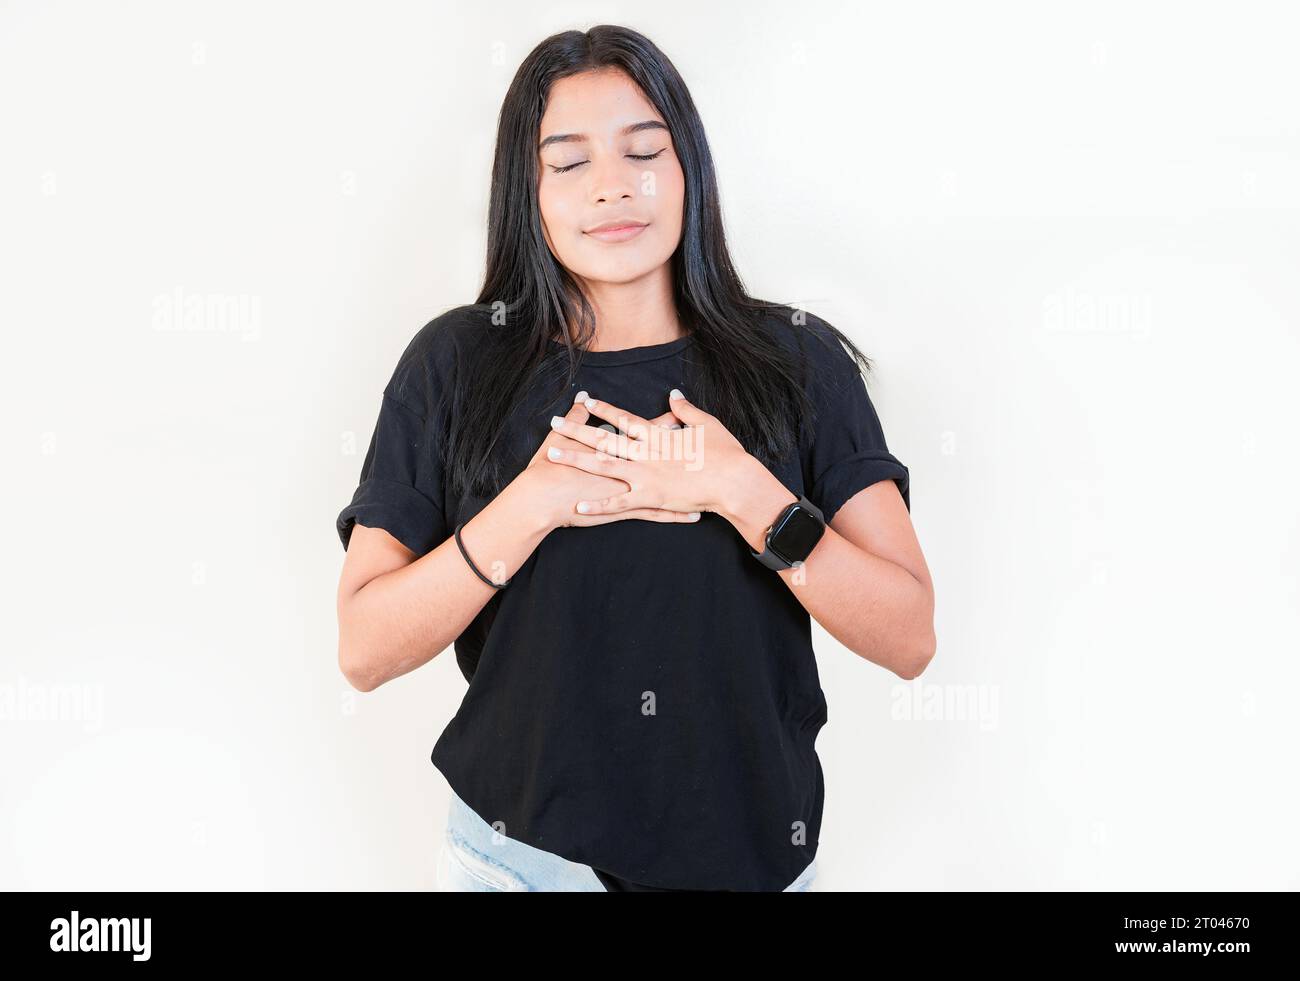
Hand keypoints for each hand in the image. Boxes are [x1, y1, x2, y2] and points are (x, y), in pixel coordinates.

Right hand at [520, 391, 701, 531]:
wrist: (543, 497)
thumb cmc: (550, 467)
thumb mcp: (562, 436)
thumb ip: (576, 416)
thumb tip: (582, 398)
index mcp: (615, 446)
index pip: (643, 430)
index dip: (662, 424)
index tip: (678, 418)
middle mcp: (629, 465)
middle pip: (663, 454)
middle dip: (685, 451)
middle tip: (706, 445)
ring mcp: (631, 487)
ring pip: (668, 485)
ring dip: (690, 485)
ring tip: (712, 482)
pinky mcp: (626, 508)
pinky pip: (657, 514)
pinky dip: (676, 515)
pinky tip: (694, 515)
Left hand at [544, 389, 754, 517]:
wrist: (734, 482)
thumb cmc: (725, 453)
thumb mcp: (707, 425)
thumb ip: (686, 410)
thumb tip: (673, 395)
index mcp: (658, 435)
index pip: (623, 418)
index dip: (602, 409)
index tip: (584, 401)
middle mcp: (646, 452)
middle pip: (603, 438)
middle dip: (576, 430)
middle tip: (553, 423)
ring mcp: (645, 476)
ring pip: (603, 466)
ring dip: (576, 460)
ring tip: (552, 454)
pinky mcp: (650, 498)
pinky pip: (619, 503)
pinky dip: (599, 504)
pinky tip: (579, 505)